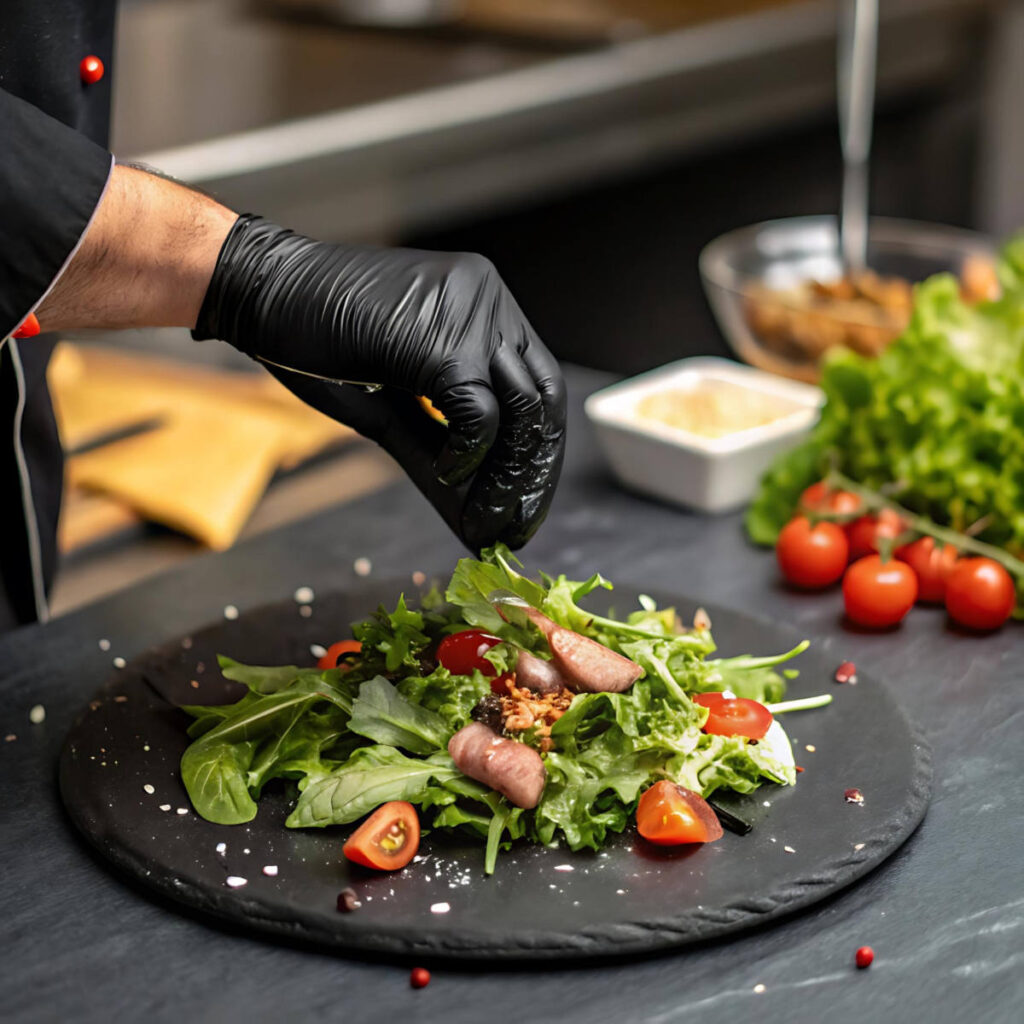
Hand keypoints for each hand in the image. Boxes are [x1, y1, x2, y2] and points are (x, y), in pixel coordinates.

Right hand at [194, 215, 565, 549]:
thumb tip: (474, 510)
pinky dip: (468, 456)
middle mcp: (490, 302)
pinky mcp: (443, 342)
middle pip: (544, 400)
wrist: (261, 293)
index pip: (541, 385)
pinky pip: (480, 415)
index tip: (527, 501)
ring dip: (506, 475)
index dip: (539, 450)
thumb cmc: (318, 343)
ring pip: (523, 409)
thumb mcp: (391, 401)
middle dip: (532, 473)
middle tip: (515, 526)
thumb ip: (436, 446)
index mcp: (484, 307)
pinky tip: (447, 475)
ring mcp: (471, 316)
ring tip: (484, 516)